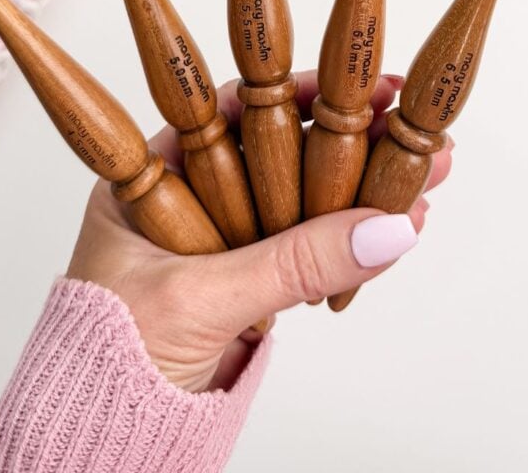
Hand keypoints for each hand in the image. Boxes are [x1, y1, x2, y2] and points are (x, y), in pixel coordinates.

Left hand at [66, 70, 452, 391]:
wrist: (98, 446)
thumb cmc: (105, 363)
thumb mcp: (201, 298)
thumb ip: (289, 264)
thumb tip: (381, 229)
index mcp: (157, 177)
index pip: (237, 114)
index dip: (302, 96)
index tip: (363, 90)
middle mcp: (193, 201)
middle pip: (285, 155)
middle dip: (354, 143)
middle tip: (414, 129)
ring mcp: (225, 243)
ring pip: (306, 203)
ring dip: (367, 192)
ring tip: (429, 177)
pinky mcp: (250, 283)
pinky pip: (309, 252)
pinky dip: (353, 243)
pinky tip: (400, 224)